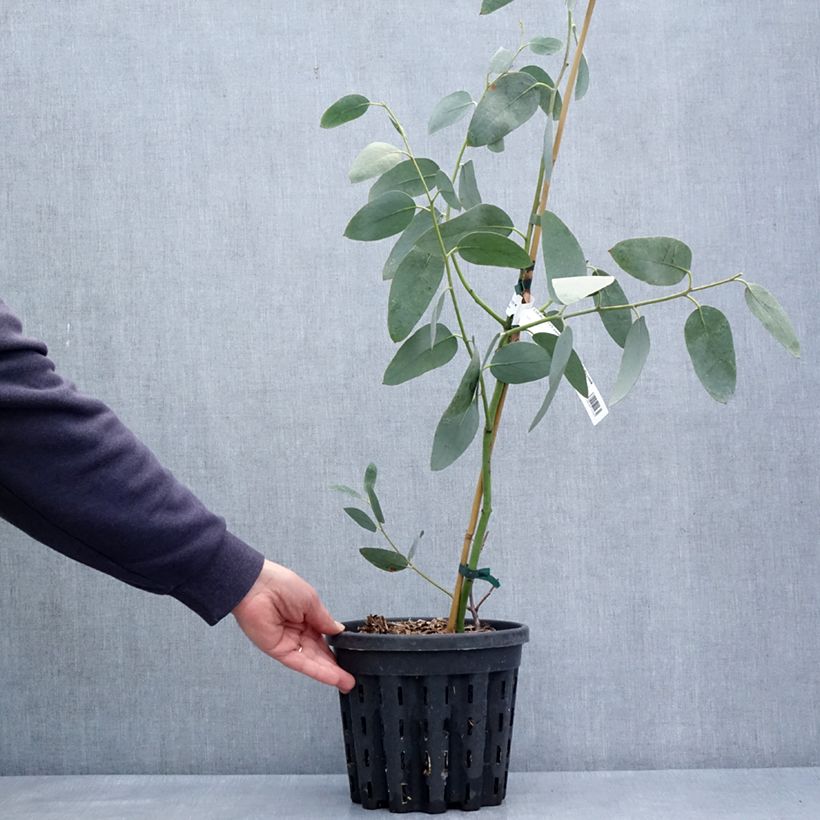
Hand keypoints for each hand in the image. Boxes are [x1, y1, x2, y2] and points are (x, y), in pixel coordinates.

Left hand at [232, 559, 354, 692]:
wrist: (256, 586)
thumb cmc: (280, 585)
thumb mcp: (311, 600)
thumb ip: (324, 619)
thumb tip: (338, 630)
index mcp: (306, 615)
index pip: (324, 636)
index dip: (336, 647)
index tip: (350, 655)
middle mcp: (297, 631)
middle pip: (319, 652)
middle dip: (335, 665)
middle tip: (350, 677)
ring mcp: (288, 642)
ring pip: (312, 661)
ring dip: (330, 673)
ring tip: (346, 682)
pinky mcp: (278, 650)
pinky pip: (300, 663)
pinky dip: (317, 671)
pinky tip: (332, 677)